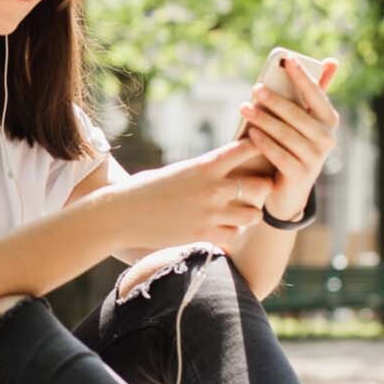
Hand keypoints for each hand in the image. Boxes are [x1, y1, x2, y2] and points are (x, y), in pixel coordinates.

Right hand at [106, 140, 276, 254]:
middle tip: (254, 191)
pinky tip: (222, 230)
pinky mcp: (204, 234)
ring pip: (253, 215)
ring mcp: (211, 213)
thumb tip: (220, 167)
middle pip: (261, 185)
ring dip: (249, 214)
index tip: (257, 152)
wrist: (122, 213)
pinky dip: (231, 234)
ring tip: (240, 214)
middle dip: (261, 188)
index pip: (247, 148)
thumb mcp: (179, 172)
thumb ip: (203, 171)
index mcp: (206, 165)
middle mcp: (214, 187)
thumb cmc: (145, 188)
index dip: (257, 148)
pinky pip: (234, 235)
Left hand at [235, 56, 340, 219]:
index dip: (302, 77)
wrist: (289, 190)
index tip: (286, 60)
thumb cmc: (293, 146)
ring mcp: (315, 158)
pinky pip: (279, 154)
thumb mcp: (302, 121)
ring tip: (244, 108)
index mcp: (329, 120)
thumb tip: (331, 60)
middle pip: (297, 115)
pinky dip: (264, 143)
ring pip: (286, 134)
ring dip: (263, 119)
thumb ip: (311, 93)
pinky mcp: (301, 175)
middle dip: (275, 100)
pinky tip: (250, 133)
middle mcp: (327, 139)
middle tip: (255, 88)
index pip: (316, 94)